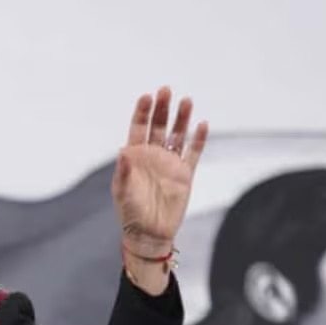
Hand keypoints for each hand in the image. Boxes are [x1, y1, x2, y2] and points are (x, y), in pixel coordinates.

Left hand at [111, 87, 207, 259]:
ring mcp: (169, 163)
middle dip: (162, 108)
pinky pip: (193, 153)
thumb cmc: (130, 212)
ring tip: (186, 101)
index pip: (138, 128)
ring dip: (182, 119)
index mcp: (134, 156)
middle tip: (166, 90)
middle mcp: (152, 156)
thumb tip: (123, 151)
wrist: (149, 234)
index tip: (147, 96)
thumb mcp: (122, 191)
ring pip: (177, 135)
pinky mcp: (185, 174)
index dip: (142, 112)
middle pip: (158, 126)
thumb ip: (124, 171)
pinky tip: (203, 124)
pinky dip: (199, 139)